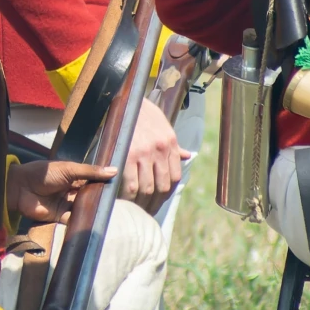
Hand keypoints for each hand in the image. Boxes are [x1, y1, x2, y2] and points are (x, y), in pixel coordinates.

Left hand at [9, 158, 113, 224]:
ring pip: (84, 209)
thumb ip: (90, 171)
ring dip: (93, 211)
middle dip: (100, 199)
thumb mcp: (69, 169)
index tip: (119, 187)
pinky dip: (83, 222)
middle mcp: (71, 191)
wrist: (20, 187)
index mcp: (73, 176)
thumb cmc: (44, 173)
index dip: (103, 184)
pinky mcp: (60, 217)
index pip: (92, 181)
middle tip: (117, 203)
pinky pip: (74, 220)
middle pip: (89, 196)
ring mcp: (66, 204)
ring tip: (109, 214)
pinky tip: (95, 224)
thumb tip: (114, 170)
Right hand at [121, 97, 189, 212]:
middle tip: (146, 210)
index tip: (159, 201)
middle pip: (161, 186)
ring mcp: (143, 154)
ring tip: (135, 209)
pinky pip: (131, 185)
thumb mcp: (162, 125)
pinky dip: (129, 197)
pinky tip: (125, 200)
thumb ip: (173, 144)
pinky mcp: (127, 156)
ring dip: (141, 203)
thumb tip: (187, 155)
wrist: (122, 99)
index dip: (167, 193)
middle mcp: (159, 150)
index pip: (174, 177)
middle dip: (154, 203)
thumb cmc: (142, 112)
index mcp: (169, 143)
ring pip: (147, 188)